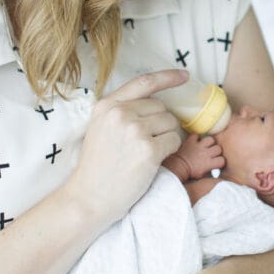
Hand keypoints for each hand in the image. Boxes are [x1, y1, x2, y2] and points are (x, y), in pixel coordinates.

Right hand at [64, 70, 189, 227]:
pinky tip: (152, 161)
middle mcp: (120, 114)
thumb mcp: (100, 128)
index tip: (184, 75)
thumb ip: (122, 111)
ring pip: (171, 123)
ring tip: (144, 153)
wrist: (89, 197)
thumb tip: (156, 102)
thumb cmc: (98, 166)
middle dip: (160, 123)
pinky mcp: (148, 150)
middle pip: (161, 107)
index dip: (167, 77)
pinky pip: (174, 141)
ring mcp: (135, 131)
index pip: (143, 83)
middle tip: (142, 144)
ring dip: (166, 137)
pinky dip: (170, 150)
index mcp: (107, 106)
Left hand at [170, 133, 224, 179]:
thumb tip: (216, 169)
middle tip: (212, 153)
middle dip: (216, 151)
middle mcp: (206, 153)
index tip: (217, 162)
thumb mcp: (202, 175)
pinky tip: (196, 142)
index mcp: (209, 163)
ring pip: (210, 139)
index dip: (220, 161)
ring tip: (206, 145)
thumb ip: (211, 171)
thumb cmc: (190, 173)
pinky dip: (196, 138)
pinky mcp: (191, 141)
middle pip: (218, 148)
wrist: (177, 167)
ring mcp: (198, 146)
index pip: (222, 160)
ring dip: (209, 142)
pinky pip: (196, 135)